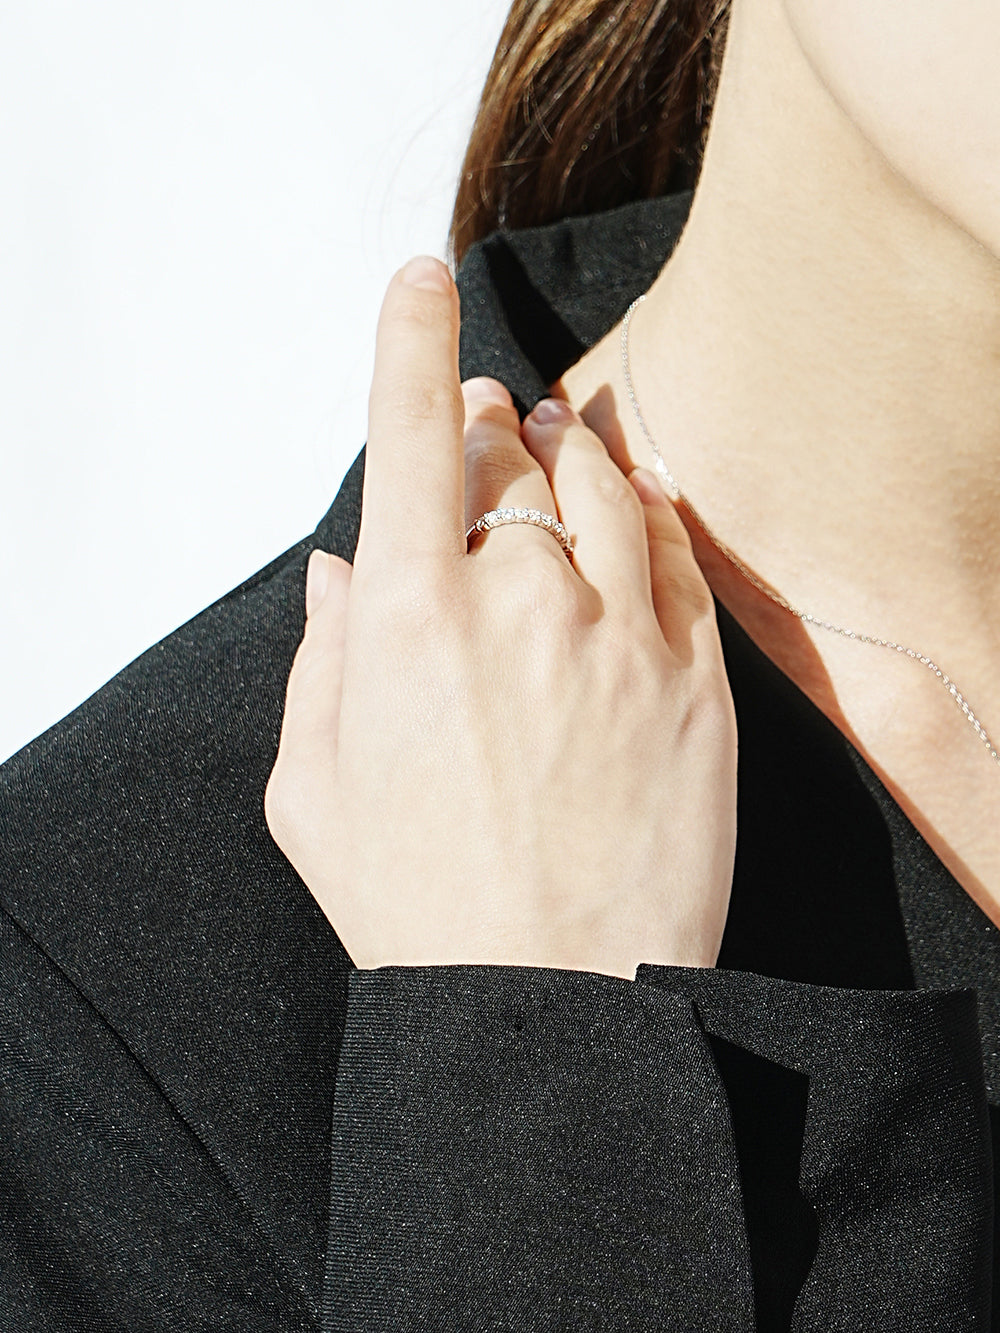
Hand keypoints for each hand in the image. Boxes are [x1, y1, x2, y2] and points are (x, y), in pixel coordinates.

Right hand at [264, 254, 736, 978]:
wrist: (556, 1004)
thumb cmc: (421, 908)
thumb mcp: (312, 792)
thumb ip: (318, 662)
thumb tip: (338, 574)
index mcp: (409, 624)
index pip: (409, 438)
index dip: (411, 343)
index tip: (417, 283)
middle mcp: (519, 605)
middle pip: (507, 461)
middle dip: (487, 424)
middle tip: (486, 420)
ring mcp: (620, 635)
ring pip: (603, 488)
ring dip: (573, 449)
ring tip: (557, 438)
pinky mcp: (696, 679)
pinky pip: (679, 554)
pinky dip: (655, 508)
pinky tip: (642, 495)